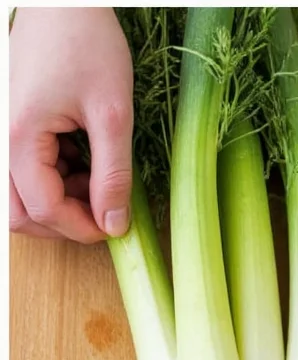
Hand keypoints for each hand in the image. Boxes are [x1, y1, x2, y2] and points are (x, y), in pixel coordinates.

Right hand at [10, 8, 133, 242]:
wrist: (64, 3)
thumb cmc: (88, 45)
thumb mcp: (114, 114)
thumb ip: (114, 174)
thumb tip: (115, 224)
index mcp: (18, 137)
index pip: (42, 210)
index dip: (81, 228)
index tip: (116, 229)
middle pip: (18, 212)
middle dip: (62, 223)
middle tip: (104, 215)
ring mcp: (1, 131)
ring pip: (17, 195)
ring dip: (57, 202)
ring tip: (97, 181)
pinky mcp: (9, 125)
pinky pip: (22, 169)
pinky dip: (53, 178)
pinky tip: (84, 161)